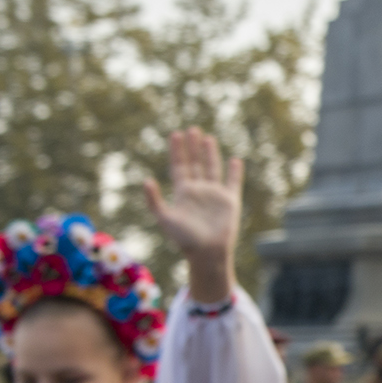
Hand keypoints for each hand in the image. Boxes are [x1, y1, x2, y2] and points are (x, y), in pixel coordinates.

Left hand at [143, 127, 243, 304]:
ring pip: (212, 168)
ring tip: (207, 138)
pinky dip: (234, 172)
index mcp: (183, 193)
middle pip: (195, 164)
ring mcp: (215, 195)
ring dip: (210, 153)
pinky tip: (234, 160)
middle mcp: (199, 191)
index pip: (179, 166)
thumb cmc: (185, 239)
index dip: (177, 151)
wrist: (207, 253)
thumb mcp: (165, 218)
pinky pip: (233, 182)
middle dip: (193, 147)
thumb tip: (146, 180)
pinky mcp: (230, 201)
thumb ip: (154, 200)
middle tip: (191, 129)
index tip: (175, 135)